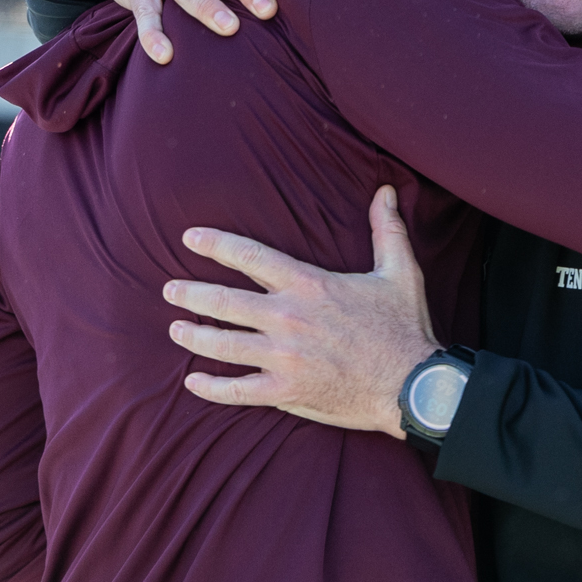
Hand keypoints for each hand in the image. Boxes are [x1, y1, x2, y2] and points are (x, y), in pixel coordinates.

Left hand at [164, 187, 438, 437]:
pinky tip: (193, 381)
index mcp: (310, 285)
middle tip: (169, 290)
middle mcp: (289, 319)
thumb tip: (387, 191)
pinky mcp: (287, 390)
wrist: (413, 385)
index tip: (190, 238)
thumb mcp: (401, 271)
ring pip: (224, 345)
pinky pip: (238, 390)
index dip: (216, 244)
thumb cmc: (405, 328)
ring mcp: (284, 357)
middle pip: (225, 302)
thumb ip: (387, 229)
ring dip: (194, 336)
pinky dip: (211, 387)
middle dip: (191, 294)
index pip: (251, 257)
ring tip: (175, 328)